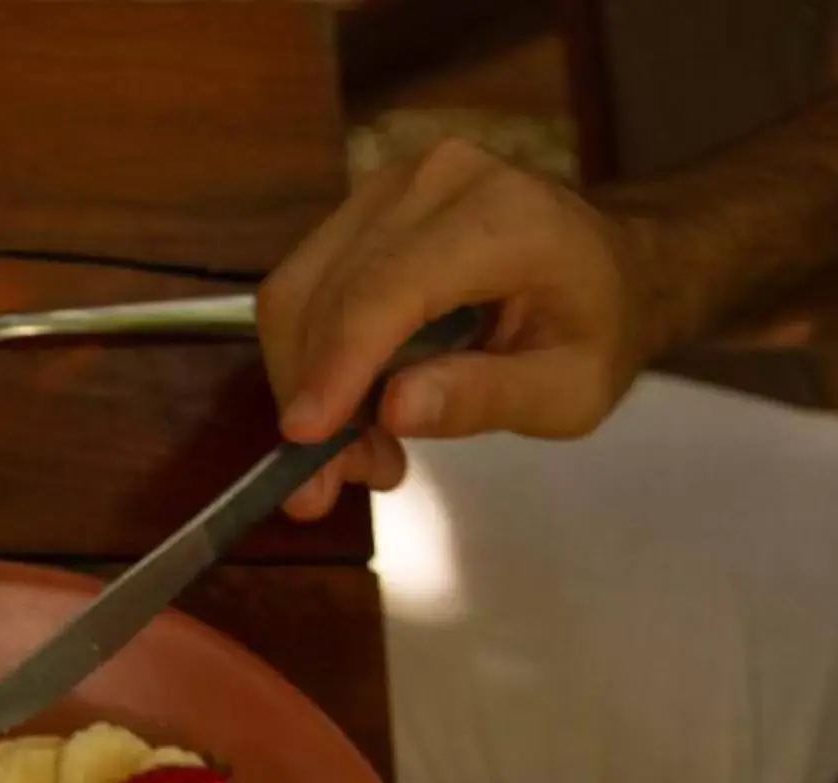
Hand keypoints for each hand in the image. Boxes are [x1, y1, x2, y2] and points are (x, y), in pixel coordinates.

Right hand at [258, 138, 659, 519]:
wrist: (613, 270)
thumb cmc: (598, 331)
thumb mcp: (570, 390)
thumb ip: (486, 398)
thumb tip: (394, 408)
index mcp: (504, 218)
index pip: (386, 289)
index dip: (333, 366)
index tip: (303, 440)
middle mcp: (437, 181)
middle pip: (323, 293)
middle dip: (311, 394)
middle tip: (341, 475)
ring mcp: (392, 184)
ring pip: (297, 292)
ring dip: (304, 381)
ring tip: (360, 444)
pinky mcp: (365, 206)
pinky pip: (304, 286)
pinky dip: (310, 358)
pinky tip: (355, 402)